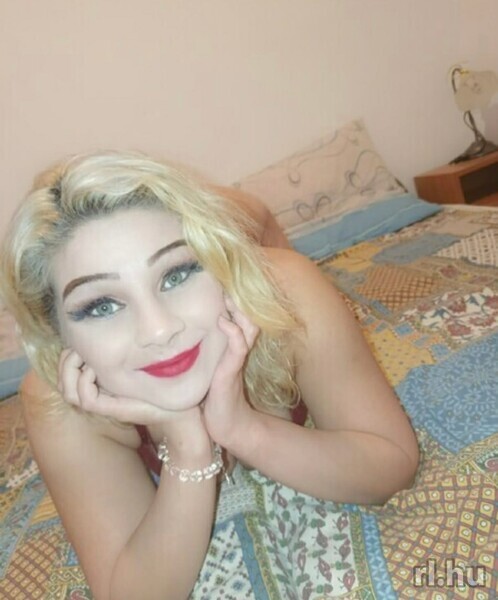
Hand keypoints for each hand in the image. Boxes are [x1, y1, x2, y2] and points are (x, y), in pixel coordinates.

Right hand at [57, 349, 201, 428]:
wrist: (178, 405)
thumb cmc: (165, 378)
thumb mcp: (141, 354)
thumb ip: (126, 342)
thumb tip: (111, 319)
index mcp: (102, 379)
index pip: (69, 370)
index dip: (67, 354)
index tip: (75, 339)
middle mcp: (99, 391)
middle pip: (64, 380)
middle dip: (65, 360)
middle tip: (75, 346)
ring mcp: (104, 402)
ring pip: (69, 391)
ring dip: (70, 370)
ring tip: (81, 355)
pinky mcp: (111, 409)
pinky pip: (86, 399)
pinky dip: (84, 382)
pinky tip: (93, 369)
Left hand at [203, 296, 258, 447]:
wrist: (225, 426)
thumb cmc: (212, 398)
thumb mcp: (205, 368)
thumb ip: (200, 352)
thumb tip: (179, 337)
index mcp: (230, 347)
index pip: (236, 316)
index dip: (230, 300)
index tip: (216, 281)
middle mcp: (236, 350)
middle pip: (247, 316)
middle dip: (237, 298)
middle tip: (223, 281)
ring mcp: (236, 359)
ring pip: (248, 326)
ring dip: (238, 309)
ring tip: (227, 294)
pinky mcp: (232, 371)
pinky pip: (239, 347)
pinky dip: (233, 331)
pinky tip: (223, 321)